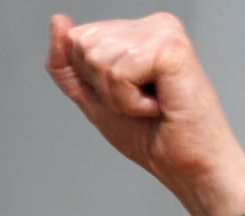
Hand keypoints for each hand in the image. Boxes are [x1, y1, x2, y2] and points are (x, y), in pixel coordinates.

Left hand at [45, 13, 244, 215]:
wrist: (187, 165)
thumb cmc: (152, 136)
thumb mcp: (94, 99)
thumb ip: (68, 65)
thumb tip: (58, 21)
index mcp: (137, 31)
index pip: (76, 39)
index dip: (90, 80)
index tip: (128, 95)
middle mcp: (152, 24)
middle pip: (83, 45)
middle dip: (102, 86)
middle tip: (141, 102)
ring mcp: (163, 32)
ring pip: (98, 58)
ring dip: (118, 96)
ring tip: (151, 104)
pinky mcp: (170, 47)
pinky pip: (119, 72)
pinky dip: (131, 101)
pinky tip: (159, 104)